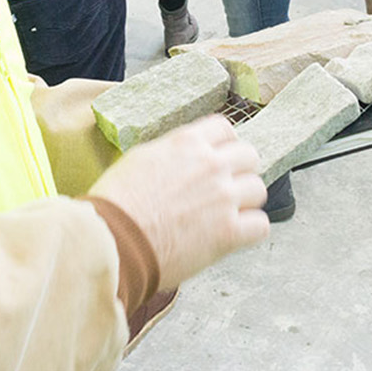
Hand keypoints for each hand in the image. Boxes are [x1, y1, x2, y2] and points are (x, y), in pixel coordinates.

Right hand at [87, 115, 268, 289]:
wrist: (110, 242)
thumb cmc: (115, 205)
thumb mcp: (140, 159)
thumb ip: (171, 153)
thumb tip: (184, 156)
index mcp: (187, 143)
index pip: (225, 129)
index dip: (224, 145)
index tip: (219, 158)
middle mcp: (211, 165)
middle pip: (249, 156)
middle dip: (239, 171)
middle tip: (225, 188)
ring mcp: (223, 198)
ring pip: (258, 189)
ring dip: (245, 202)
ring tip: (227, 215)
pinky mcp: (228, 232)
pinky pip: (261, 226)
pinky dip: (250, 232)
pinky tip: (234, 236)